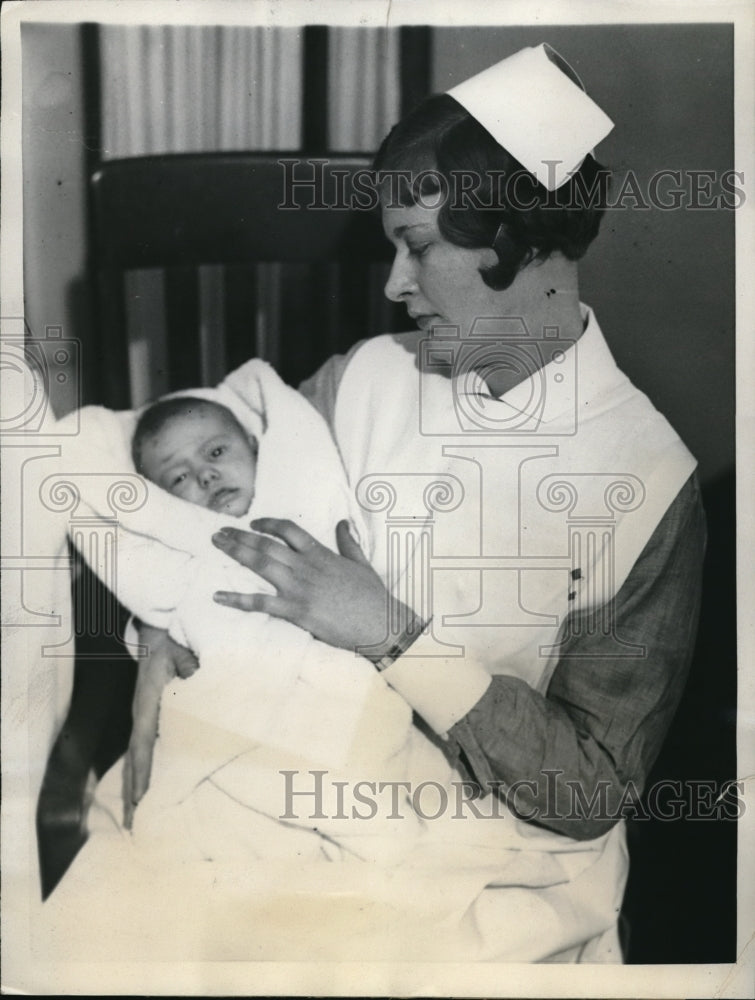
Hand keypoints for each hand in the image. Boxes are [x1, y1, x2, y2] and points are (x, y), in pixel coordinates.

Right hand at [122, 625, 198, 829]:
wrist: (156, 628)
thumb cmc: (172, 640)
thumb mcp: (183, 651)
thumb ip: (192, 669)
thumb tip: (201, 686)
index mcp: (148, 704)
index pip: (142, 746)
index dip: (141, 775)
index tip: (139, 801)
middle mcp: (141, 715)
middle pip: (134, 760)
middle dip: (132, 794)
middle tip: (132, 827)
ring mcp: (142, 716)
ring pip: (136, 757)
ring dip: (134, 787)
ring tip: (133, 818)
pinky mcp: (148, 715)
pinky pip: (143, 748)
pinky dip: (141, 771)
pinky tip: (144, 788)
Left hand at [212, 518, 407, 652]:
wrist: (380, 623)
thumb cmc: (373, 596)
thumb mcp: (361, 563)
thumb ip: (348, 542)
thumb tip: (343, 522)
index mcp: (321, 554)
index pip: (290, 530)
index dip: (269, 524)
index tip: (253, 523)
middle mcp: (306, 567)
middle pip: (267, 545)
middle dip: (241, 536)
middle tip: (219, 531)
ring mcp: (299, 589)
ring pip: (261, 565)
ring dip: (236, 553)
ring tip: (217, 544)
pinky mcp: (296, 611)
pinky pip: (261, 603)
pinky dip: (238, 600)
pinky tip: (218, 596)